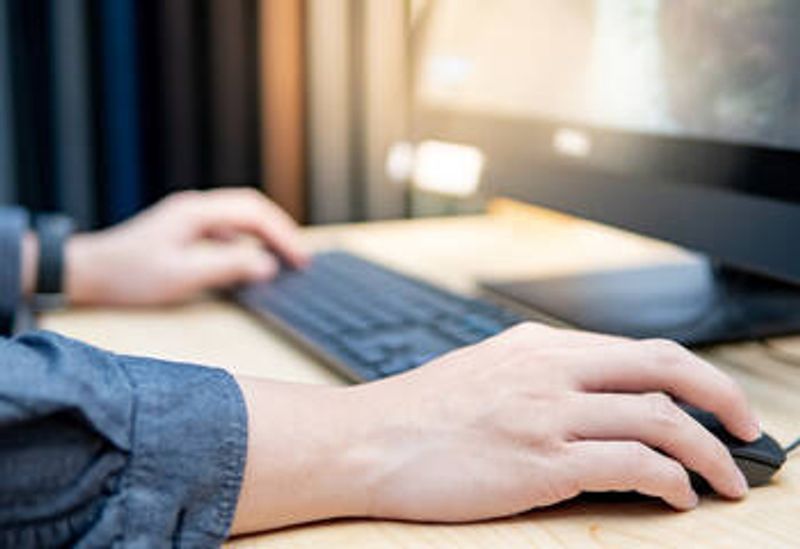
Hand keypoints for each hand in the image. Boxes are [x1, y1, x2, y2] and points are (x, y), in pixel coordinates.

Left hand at [65, 189, 308, 305]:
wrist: (86, 272)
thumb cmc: (129, 276)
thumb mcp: (182, 276)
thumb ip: (228, 267)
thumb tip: (267, 265)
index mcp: (196, 212)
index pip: (254, 213)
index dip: (283, 234)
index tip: (299, 260)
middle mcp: (194, 208)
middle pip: (251, 208)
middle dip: (280, 231)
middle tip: (300, 258)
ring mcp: (188, 217)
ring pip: (239, 217)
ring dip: (265, 235)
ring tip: (284, 258)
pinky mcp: (182, 230)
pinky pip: (226, 229)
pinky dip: (246, 241)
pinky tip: (249, 260)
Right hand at [231, 323, 760, 533]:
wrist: (367, 440)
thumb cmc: (419, 413)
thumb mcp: (484, 371)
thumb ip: (538, 374)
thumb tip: (588, 390)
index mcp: (538, 346)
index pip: (637, 350)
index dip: (690, 375)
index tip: (713, 401)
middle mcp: (549, 370)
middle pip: (663, 367)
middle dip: (720, 397)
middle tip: (748, 428)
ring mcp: (546, 414)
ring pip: (658, 419)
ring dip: (706, 453)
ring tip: (726, 479)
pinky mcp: (538, 462)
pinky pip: (629, 465)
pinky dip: (668, 480)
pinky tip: (677, 496)